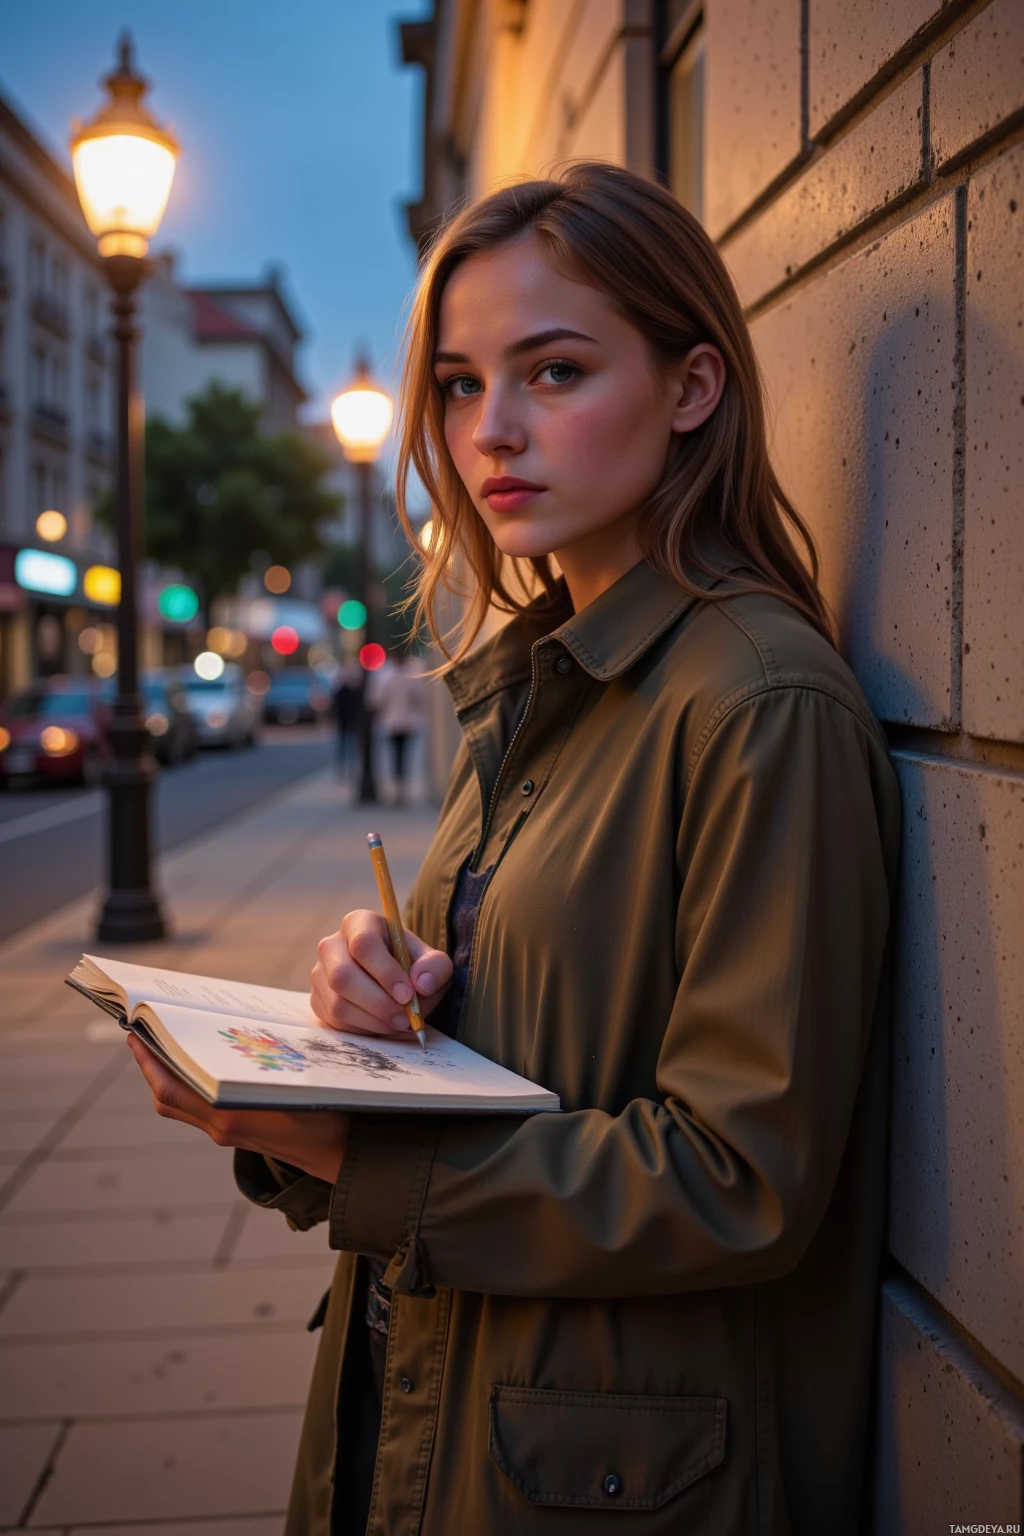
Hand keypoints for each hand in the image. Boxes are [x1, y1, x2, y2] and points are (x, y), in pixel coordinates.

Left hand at [127, 1034, 347, 1184]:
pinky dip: (185, 1085)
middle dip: (149, 1064)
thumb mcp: (301, 1082)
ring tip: (162, 1043)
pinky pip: (196, 1108)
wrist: (344, 1156)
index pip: (171, 1089)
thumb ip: (268, 1062)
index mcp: (230, 1117)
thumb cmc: (330, 1115)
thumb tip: (234, 1032)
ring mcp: (226, 1132)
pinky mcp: (235, 1132)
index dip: (148, 1062)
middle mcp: (221, 1127)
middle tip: (139, 1032)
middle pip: (167, 1096)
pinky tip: (195, 1062)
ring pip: (179, 1103)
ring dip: (165, 1075)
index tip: (135, 1032)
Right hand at [311, 909, 452, 1037]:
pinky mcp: (317, 999)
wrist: (395, 983)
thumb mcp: (433, 962)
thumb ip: (435, 967)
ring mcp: (320, 973)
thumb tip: (421, 984)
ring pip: (338, 1003)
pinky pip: (334, 1021)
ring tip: (399, 1023)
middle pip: (343, 976)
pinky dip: (362, 1029)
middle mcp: (332, 945)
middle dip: (378, 1003)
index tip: (408, 995)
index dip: (385, 972)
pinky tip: (382, 1024)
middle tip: (405, 1018)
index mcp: (359, 923)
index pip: (364, 944)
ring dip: (373, 1020)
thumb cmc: (413, 966)